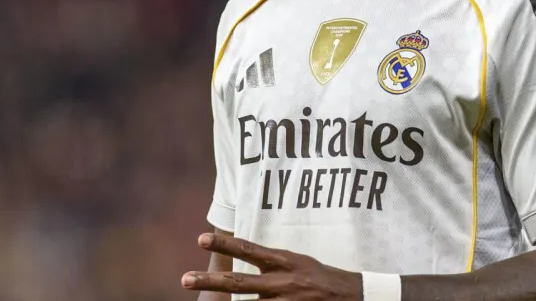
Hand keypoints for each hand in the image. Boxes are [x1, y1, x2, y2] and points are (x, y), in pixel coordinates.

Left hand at [182, 232, 361, 298]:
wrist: (351, 296)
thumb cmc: (319, 276)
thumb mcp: (296, 261)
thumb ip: (270, 262)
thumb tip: (244, 256)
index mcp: (282, 262)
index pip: (248, 250)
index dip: (224, 244)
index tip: (200, 239)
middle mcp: (281, 282)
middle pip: (239, 283)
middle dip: (210, 281)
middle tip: (185, 279)